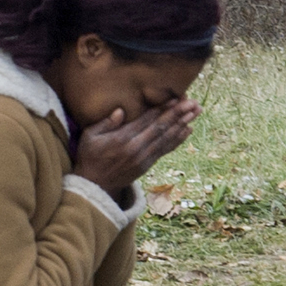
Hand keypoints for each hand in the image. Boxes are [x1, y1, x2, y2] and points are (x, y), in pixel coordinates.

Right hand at [76, 98, 197, 193]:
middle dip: (178, 114)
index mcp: (122, 139)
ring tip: (196, 112)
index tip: (176, 99)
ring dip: (182, 124)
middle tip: (193, 103)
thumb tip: (121, 110)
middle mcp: (136, 149)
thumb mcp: (89, 137)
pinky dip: (178, 139)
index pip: (146, 121)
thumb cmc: (89, 156)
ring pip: (166, 138)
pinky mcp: (147, 165)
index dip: (163, 109)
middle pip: (161, 128)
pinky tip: (188, 130)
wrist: (94, 186)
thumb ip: (105, 123)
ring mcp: (143, 158)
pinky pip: (165, 150)